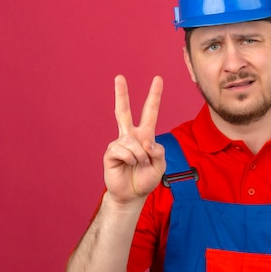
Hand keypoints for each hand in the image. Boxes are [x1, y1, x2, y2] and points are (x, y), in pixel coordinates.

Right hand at [103, 75, 165, 204]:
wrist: (132, 195)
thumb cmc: (146, 178)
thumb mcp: (160, 165)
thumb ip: (158, 152)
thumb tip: (146, 142)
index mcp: (145, 135)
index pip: (150, 112)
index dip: (154, 96)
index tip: (157, 79)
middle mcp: (130, 136)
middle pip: (124, 111)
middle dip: (121, 94)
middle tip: (119, 77)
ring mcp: (119, 143)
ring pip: (132, 141)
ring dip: (140, 156)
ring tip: (139, 165)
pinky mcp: (110, 153)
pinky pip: (124, 150)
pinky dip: (131, 159)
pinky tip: (129, 165)